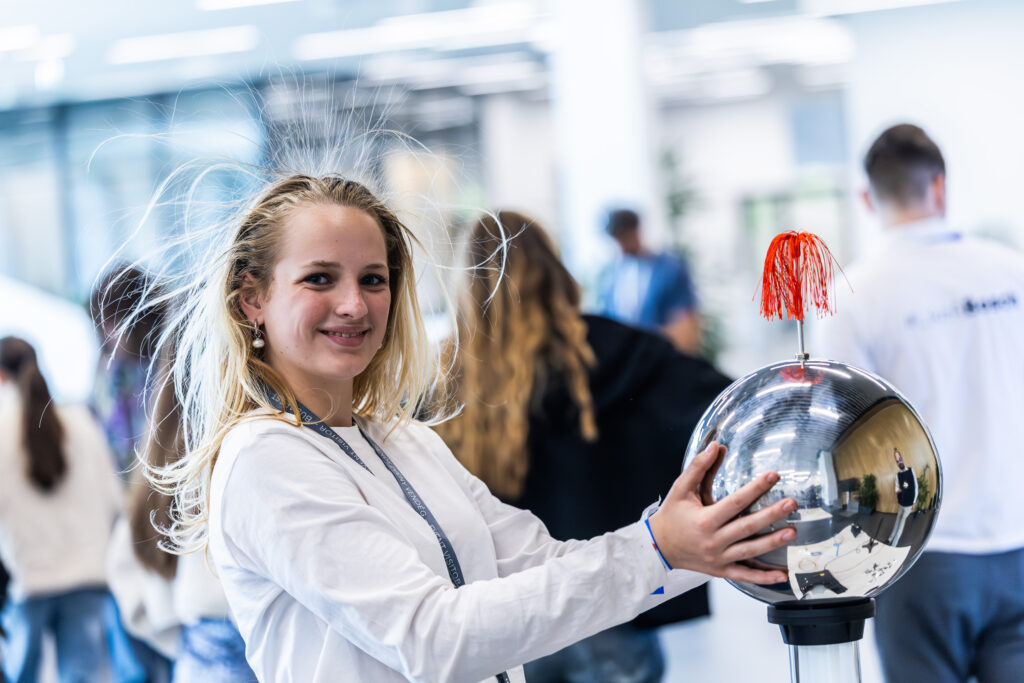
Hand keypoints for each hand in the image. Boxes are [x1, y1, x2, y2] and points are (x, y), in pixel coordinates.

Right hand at [648, 441, 795, 584]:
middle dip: (771, 515)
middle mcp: (713, 541)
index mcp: (705, 520)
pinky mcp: (721, 571)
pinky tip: (782, 574)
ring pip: (750, 551)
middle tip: (791, 504)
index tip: (773, 476)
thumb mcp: (681, 489)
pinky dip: (764, 577)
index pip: (735, 502)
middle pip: (747, 527)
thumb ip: (698, 467)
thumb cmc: (672, 516)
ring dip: (772, 542)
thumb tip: (715, 446)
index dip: (756, 488)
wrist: (659, 547)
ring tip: (792, 532)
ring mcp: (718, 558)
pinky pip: (746, 575)